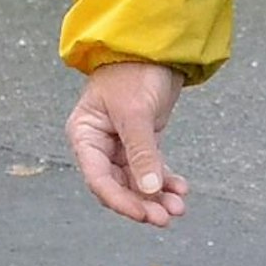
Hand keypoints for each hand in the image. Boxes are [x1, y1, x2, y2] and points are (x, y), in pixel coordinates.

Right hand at [66, 61, 188, 226]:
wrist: (156, 47)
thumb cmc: (135, 72)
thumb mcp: (136, 113)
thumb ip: (141, 153)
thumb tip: (148, 190)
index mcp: (85, 135)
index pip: (98, 179)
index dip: (121, 201)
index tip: (145, 214)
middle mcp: (99, 143)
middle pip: (118, 185)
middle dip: (142, 202)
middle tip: (167, 217)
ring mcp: (119, 143)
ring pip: (136, 180)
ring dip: (157, 196)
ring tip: (179, 207)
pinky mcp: (141, 140)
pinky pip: (150, 168)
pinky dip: (165, 180)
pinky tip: (181, 188)